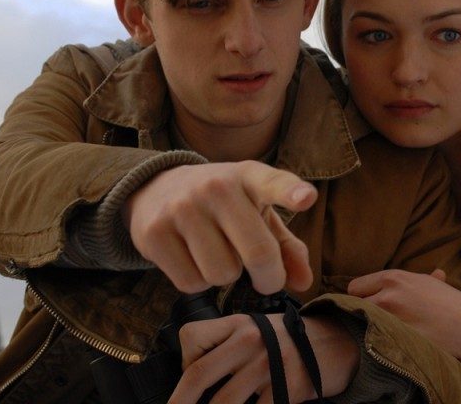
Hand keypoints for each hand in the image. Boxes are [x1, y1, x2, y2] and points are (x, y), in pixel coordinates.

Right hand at [123, 161, 317, 294]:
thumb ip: (286, 246)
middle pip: (258, 253)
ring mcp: (182, 208)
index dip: (290, 192)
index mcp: (248, 176)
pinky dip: (198, 282)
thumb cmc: (223, 207)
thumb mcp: (258, 213)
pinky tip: (192, 259)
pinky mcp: (154, 233)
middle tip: (266, 279)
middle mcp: (216, 187)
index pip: (272, 182)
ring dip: (225, 276)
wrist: (156, 189)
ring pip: (222, 274)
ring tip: (217, 254)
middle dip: (269, 278)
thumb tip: (304, 282)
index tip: (306, 198)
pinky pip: (191, 283)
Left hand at [171, 313, 358, 403]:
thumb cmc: (292, 340)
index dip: (183, 363)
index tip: (189, 382)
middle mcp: (250, 341)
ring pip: (223, 403)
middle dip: (179, 403)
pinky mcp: (286, 389)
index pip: (193, 338)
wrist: (339, 344)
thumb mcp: (259, 328)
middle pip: (199, 375)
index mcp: (239, 324)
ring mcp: (268, 366)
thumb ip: (230, 344)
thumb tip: (197, 380)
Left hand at [348, 269, 460, 378]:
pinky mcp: (394, 338)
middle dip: (363, 312)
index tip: (370, 305)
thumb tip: (435, 274)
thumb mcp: (434, 284)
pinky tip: (389, 343)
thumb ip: (422, 279)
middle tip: (375, 320)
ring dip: (368, 327)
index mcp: (393, 278)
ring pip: (362, 323)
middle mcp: (387, 295)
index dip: (362, 297)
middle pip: (354, 305)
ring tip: (381, 332)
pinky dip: (378, 341)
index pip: (356, 287)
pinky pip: (374, 340)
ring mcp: (390, 318)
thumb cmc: (453, 304)